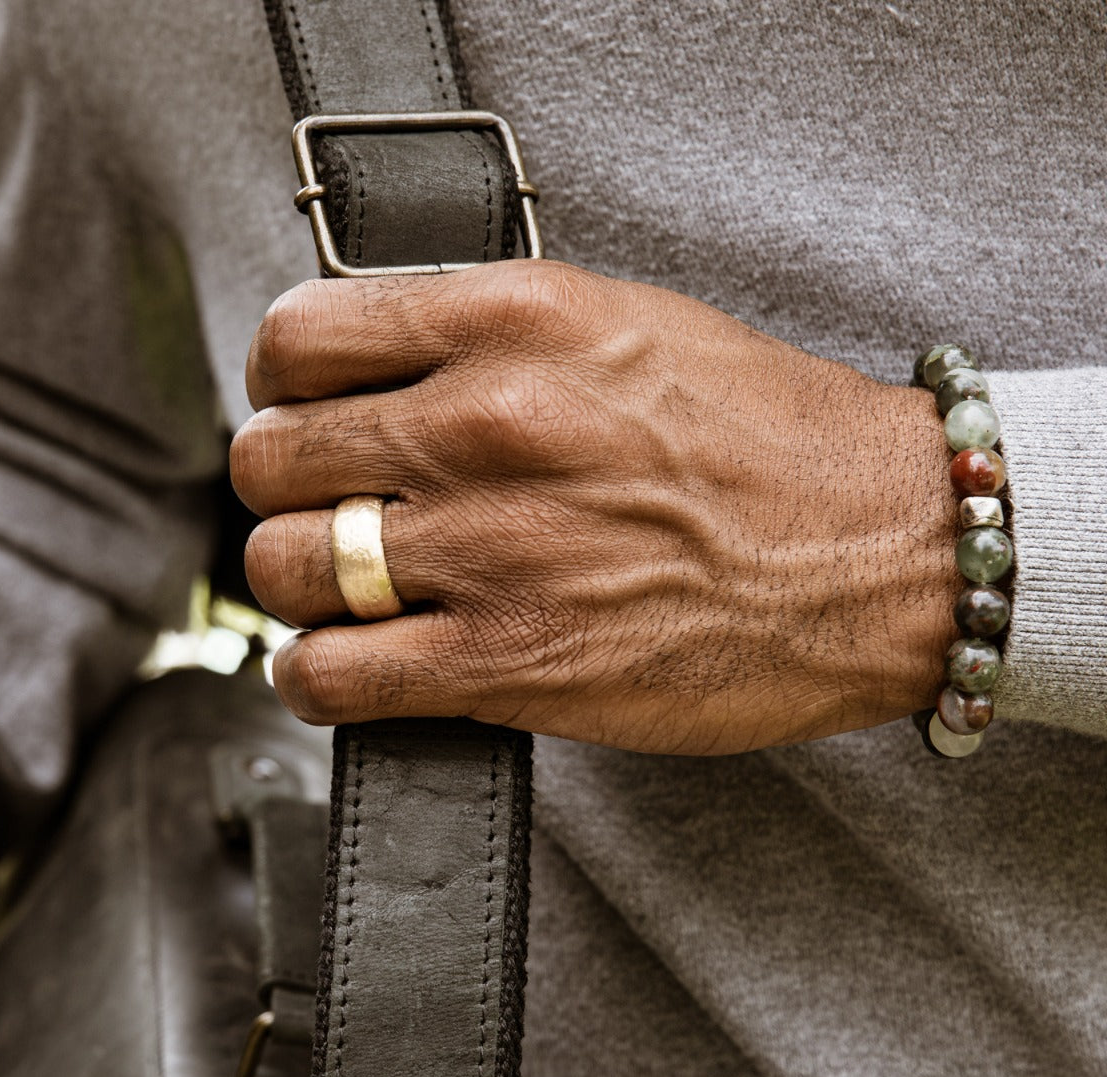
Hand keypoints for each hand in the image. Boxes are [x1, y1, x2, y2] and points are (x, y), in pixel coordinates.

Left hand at [230, 259, 957, 754]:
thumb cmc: (768, 441)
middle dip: (287, 494)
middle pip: (270, 462)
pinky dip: (316, 679)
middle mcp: (485, 425)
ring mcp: (490, 549)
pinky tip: (350, 669)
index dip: (280, 388)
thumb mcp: (622, 327)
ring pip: (283, 569)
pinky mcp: (507, 662)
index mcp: (510, 322)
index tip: (302, 416)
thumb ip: (487, 343)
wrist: (882, 549)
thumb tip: (378, 382)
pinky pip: (328, 677)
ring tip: (344, 596)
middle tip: (331, 513)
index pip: (297, 342)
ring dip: (300, 588)